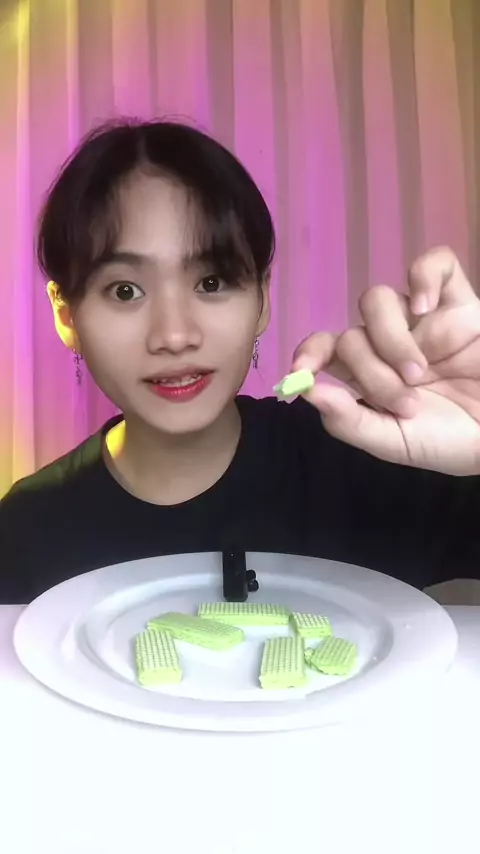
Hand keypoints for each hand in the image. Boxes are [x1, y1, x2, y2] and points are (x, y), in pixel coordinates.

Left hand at [292, 247, 479, 474]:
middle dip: (372, 373)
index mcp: (369, 376)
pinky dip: (424, 277)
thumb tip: (307, 392)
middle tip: (407, 402)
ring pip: (378, 300)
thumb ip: (349, 422)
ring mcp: (423, 321)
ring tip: (420, 373)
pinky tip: (428, 309)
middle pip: (351, 336)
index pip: (325, 350)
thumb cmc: (451, 442)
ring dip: (391, 338)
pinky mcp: (460, 303)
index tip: (302, 372)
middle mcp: (388, 343)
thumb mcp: (396, 442)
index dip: (308, 354)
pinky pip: (435, 263)